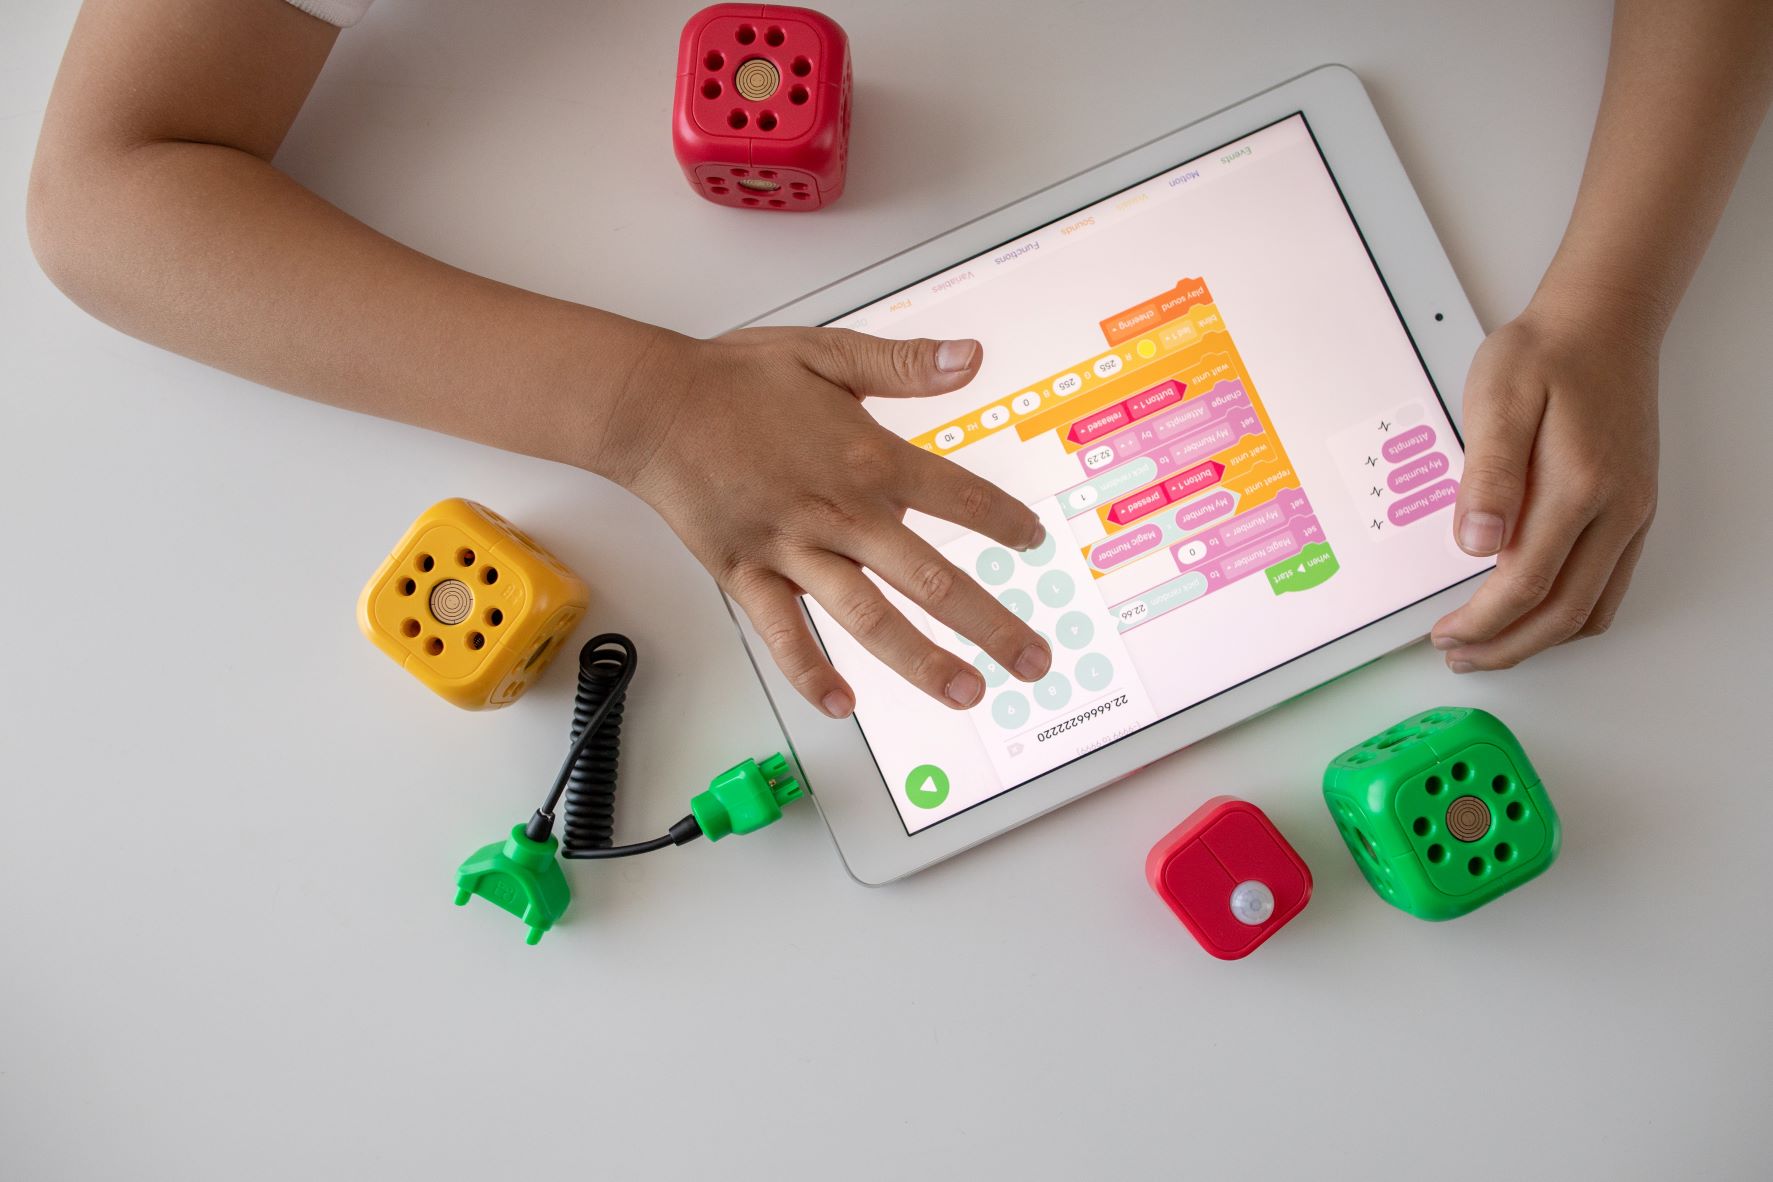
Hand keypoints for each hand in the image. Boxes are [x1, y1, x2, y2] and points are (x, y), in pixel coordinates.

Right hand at [611, 326, 1052, 716]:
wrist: (654, 403)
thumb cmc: (735, 378)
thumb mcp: (828, 351)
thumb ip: (903, 364)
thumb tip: (970, 357)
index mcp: (869, 458)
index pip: (959, 499)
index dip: (1005, 523)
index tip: (1034, 542)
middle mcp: (841, 513)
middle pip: (932, 580)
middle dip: (991, 624)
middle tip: (1032, 660)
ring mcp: (794, 550)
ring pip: (869, 619)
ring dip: (921, 661)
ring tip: (965, 692)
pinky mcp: (747, 575)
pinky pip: (783, 634)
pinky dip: (810, 673)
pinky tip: (841, 706)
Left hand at [1431, 294, 1659, 670]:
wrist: (1602, 324)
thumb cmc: (1545, 355)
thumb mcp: (1499, 399)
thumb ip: (1488, 474)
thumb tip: (1477, 543)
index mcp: (1578, 486)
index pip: (1526, 583)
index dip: (1481, 621)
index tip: (1444, 633)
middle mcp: (1616, 509)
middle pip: (1563, 614)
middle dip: (1506, 646)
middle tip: (1458, 654)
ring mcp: (1631, 513)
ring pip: (1592, 609)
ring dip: (1538, 640)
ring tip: (1487, 644)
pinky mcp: (1633, 511)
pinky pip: (1608, 586)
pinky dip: (1568, 616)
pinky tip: (1531, 613)